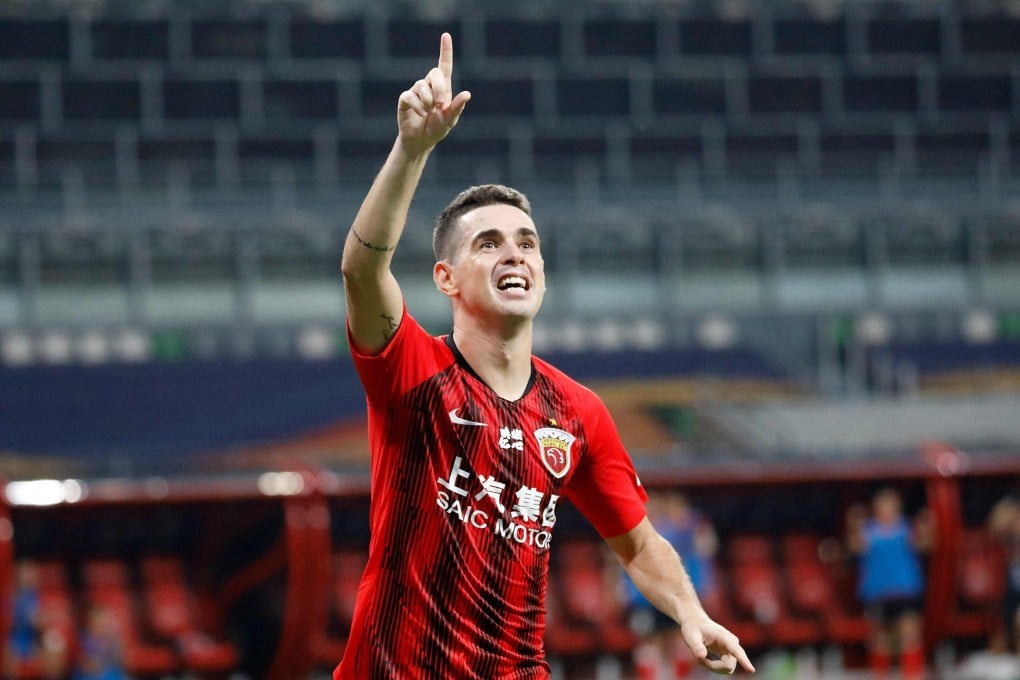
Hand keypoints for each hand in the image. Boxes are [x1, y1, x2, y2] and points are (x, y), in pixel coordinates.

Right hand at [397, 32, 470, 155]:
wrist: (421, 140)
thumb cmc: (437, 128)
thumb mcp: (450, 120)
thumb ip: (457, 107)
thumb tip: (467, 94)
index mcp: (443, 88)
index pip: (444, 65)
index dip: (445, 50)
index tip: (446, 35)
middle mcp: (428, 86)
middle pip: (434, 73)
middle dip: (439, 88)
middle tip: (440, 104)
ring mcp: (416, 91)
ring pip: (421, 86)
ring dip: (428, 102)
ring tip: (428, 113)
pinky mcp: (405, 98)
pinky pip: (410, 96)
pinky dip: (418, 106)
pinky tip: (421, 114)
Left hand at [681, 616, 754, 674]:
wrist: (696, 623)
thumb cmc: (693, 628)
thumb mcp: (690, 636)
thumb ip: (696, 646)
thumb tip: (701, 656)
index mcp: (724, 636)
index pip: (736, 650)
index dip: (744, 661)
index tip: (751, 670)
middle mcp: (732, 643)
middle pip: (729, 665)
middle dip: (713, 666)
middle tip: (699, 658)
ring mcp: (733, 650)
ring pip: (727, 668)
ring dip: (713, 666)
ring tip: (701, 655)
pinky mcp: (730, 655)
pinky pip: (724, 668)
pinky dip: (713, 666)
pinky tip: (705, 657)